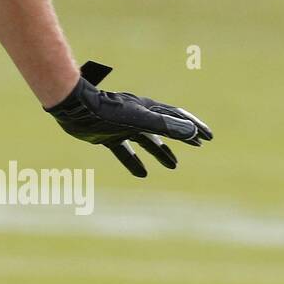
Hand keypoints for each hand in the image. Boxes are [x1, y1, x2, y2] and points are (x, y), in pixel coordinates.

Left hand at [45, 61, 212, 177]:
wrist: (75, 109)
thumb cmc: (107, 111)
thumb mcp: (140, 119)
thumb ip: (166, 126)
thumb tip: (192, 132)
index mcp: (147, 109)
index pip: (177, 117)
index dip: (194, 126)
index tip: (209, 137)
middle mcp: (137, 115)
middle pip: (165, 127)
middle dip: (182, 136)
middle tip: (198, 145)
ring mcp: (121, 125)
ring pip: (146, 140)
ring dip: (161, 151)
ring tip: (174, 166)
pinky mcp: (107, 135)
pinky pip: (124, 150)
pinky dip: (134, 161)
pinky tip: (142, 174)